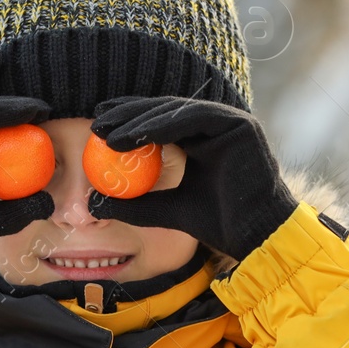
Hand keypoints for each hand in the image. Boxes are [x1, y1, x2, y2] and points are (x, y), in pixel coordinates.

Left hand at [87, 96, 297, 260]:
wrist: (255, 236)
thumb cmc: (217, 224)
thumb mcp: (166, 211)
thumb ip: (134, 203)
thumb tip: (93, 205)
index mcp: (203, 138)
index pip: (160, 121)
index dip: (128, 119)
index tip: (98, 127)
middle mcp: (216, 126)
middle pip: (165, 111)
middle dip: (128, 114)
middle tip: (96, 124)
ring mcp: (229, 122)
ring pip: (176, 111)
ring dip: (139, 120)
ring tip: (109, 135)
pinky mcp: (239, 124)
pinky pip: (193, 117)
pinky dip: (163, 124)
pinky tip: (135, 135)